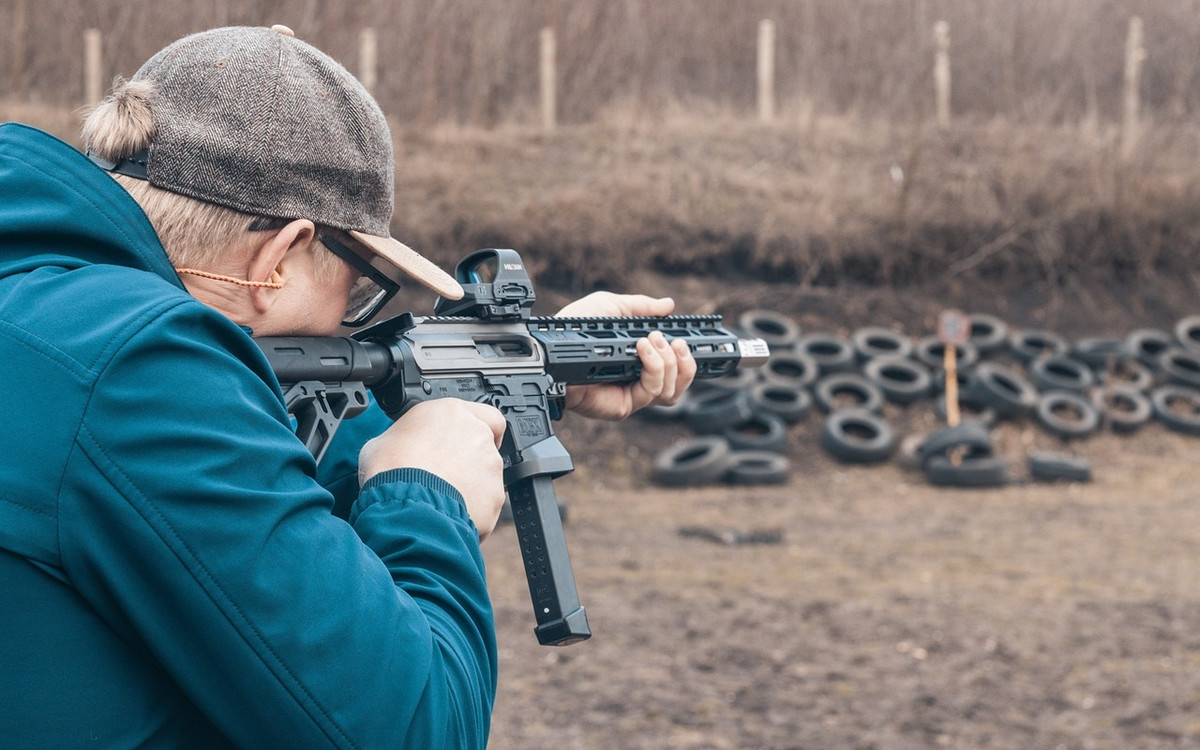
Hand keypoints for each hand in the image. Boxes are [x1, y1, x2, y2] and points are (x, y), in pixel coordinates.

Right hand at [358, 400, 507, 540]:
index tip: (466, 440)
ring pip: (486, 476)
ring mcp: (490, 465)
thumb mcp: (383, 441)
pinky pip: (486, 502)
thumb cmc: (391, 470)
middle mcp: (477, 434)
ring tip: (441, 498)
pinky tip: (449, 512)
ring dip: (470, 485)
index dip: (478, 429)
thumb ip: (404, 437)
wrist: (405, 505)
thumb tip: (400, 447)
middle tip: (444, 474)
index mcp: (452, 413)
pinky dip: (473, 508)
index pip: (484, 413)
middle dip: (467, 461)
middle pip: (483, 447)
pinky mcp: (494, 495)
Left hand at [555, 292, 697, 419]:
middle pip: (679, 385)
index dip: (687, 359)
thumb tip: (668, 305)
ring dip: (669, 363)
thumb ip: (642, 308)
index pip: (675, 368)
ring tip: (652, 341)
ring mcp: (632, 396)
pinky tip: (642, 349)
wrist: (554, 347)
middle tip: (675, 341)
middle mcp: (639, 381)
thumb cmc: (576, 328)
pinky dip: (653, 367)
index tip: (690, 341)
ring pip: (671, 391)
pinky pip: (651, 392)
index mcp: (640, 361)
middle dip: (685, 362)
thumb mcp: (613, 308)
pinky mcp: (623, 406)